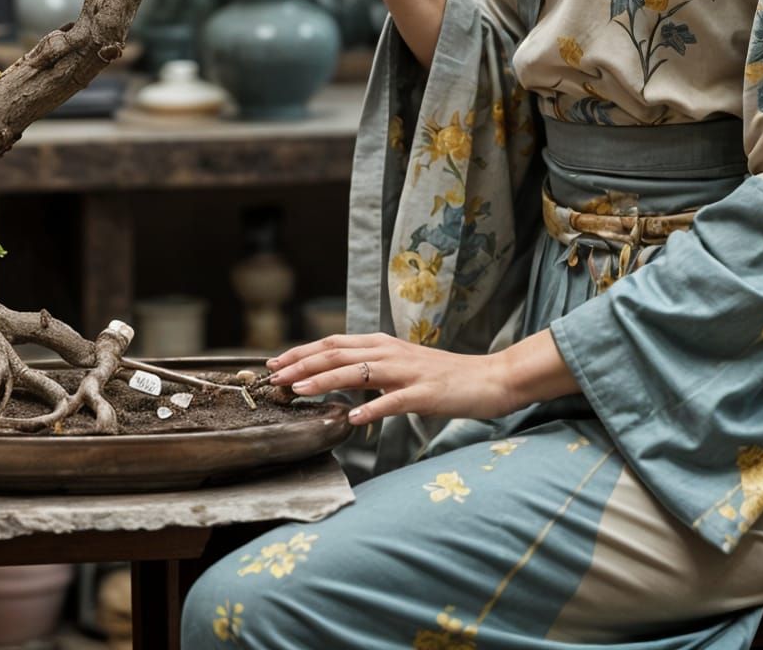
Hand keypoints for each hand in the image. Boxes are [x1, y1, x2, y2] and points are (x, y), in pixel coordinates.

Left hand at [266, 332, 514, 425]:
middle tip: (275, 376)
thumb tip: (336, 379)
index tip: (276, 363)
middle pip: (338, 354)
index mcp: (382, 345)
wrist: (487, 378)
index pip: (333, 344)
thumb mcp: (400, 369)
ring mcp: (407, 372)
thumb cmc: (442, 377)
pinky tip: (352, 418)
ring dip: (325, 381)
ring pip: (358, 372)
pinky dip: (371, 409)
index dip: (302, 352)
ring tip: (299, 391)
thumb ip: (371, 372)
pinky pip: (393, 401)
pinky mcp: (424, 393)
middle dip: (302, 364)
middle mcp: (390, 353)